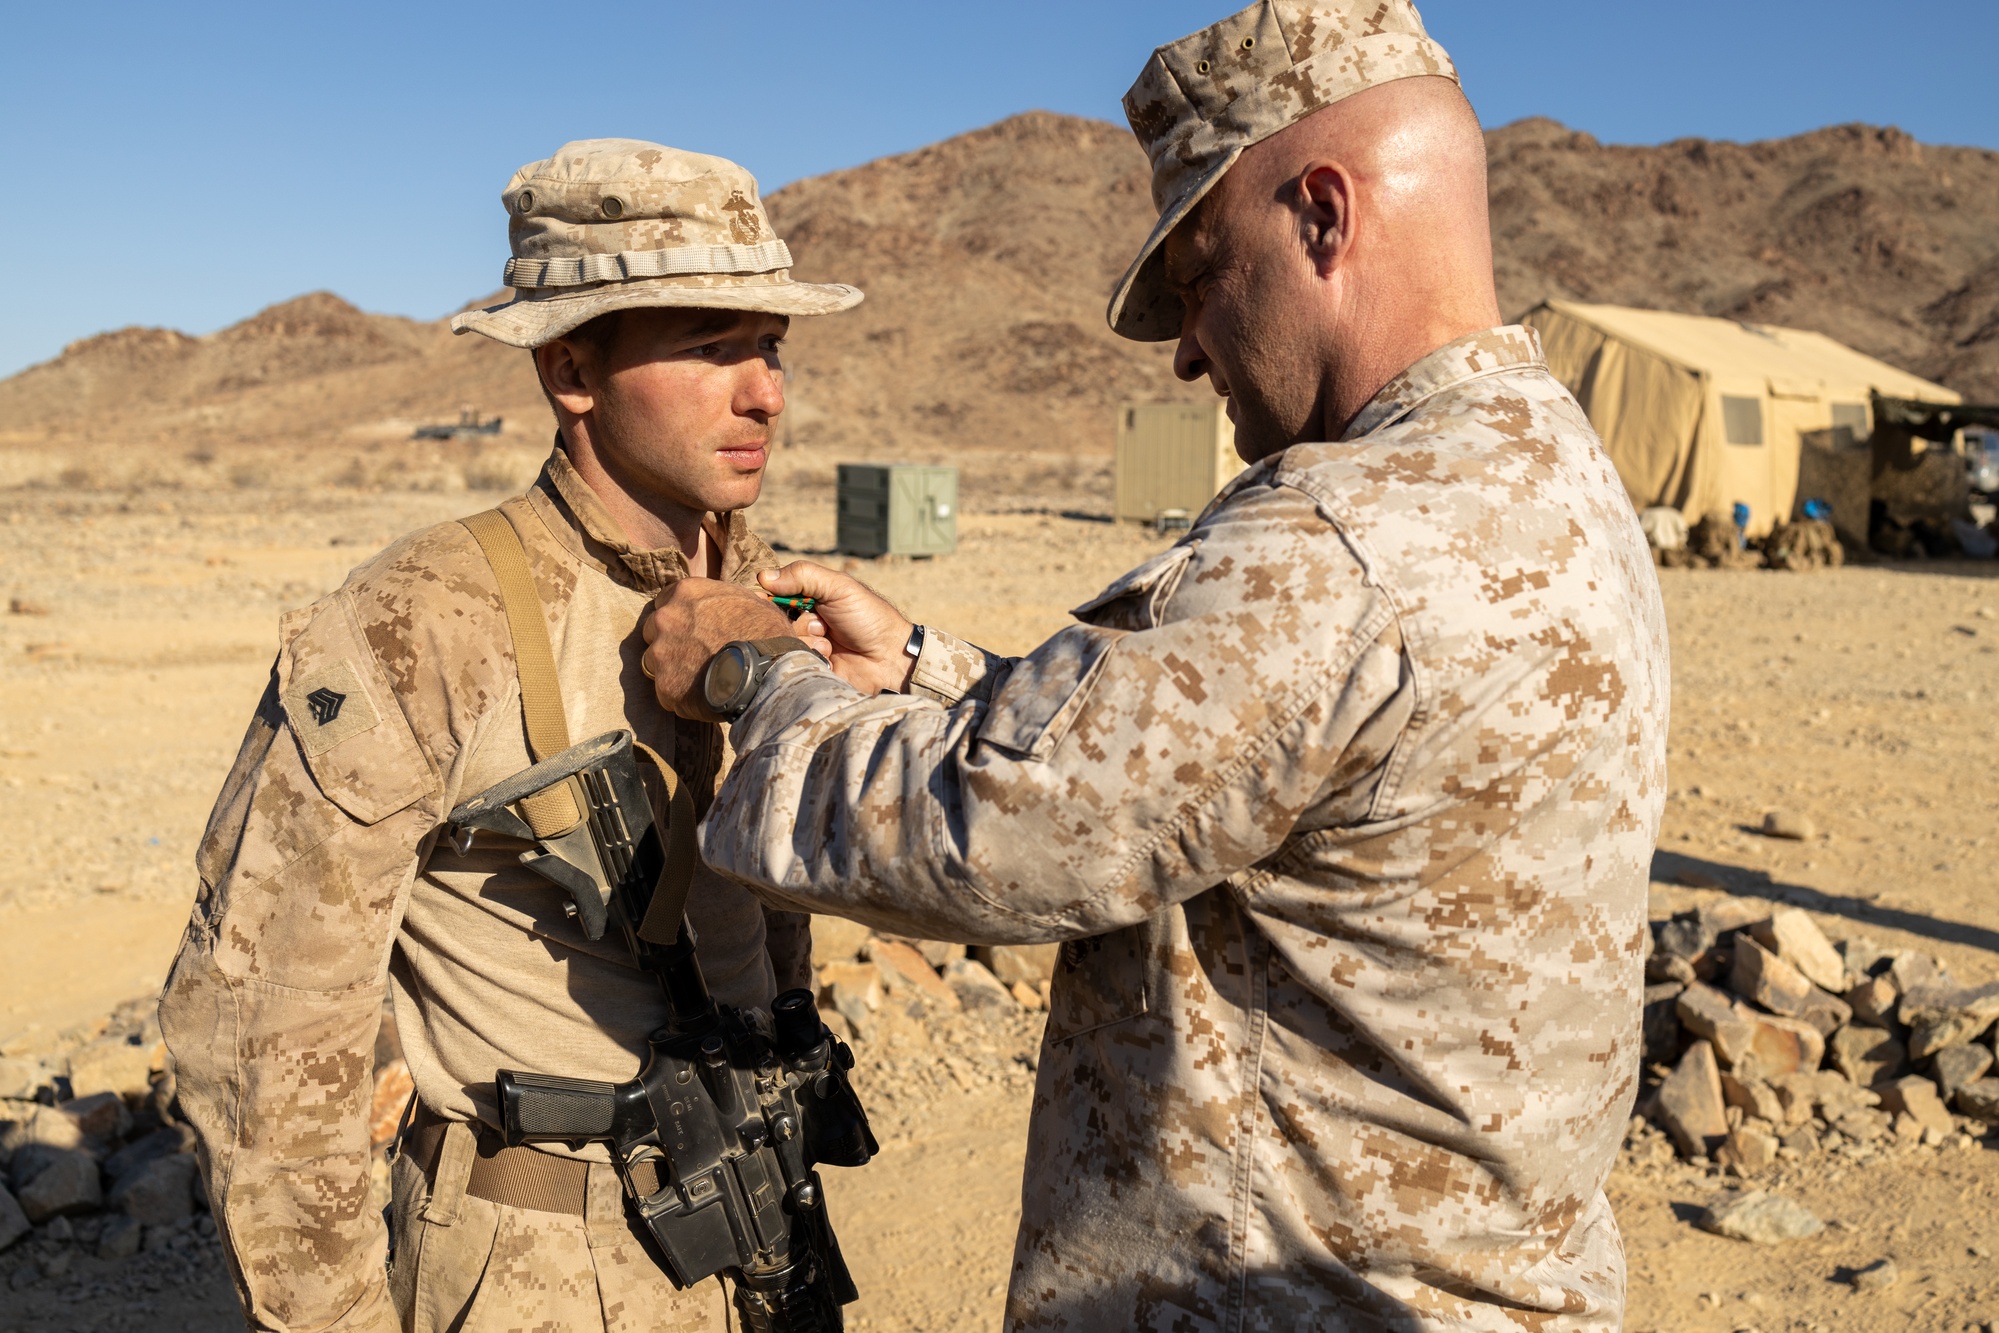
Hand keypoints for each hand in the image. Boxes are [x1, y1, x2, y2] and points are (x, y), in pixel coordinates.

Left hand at [642, 579, 826, 719]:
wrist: (767, 673)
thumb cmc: (767, 634)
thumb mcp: (753, 603)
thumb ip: (729, 601)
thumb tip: (737, 606)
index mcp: (685, 592)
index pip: (665, 600)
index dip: (679, 615)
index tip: (690, 627)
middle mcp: (665, 619)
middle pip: (653, 631)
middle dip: (669, 641)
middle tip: (692, 654)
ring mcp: (661, 654)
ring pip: (653, 662)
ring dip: (670, 669)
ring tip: (697, 679)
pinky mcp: (665, 687)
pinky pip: (667, 692)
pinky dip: (680, 695)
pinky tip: (702, 697)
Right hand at [758, 562, 915, 694]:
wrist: (890, 659)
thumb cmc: (869, 618)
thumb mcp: (839, 587)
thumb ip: (803, 576)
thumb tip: (763, 577)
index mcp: (808, 599)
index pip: (774, 596)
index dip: (772, 599)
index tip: (779, 602)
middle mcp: (803, 623)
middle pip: (776, 622)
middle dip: (800, 623)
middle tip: (822, 626)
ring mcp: (805, 647)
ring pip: (783, 644)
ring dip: (807, 643)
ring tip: (830, 645)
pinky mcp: (808, 670)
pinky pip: (792, 665)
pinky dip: (811, 659)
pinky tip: (830, 660)